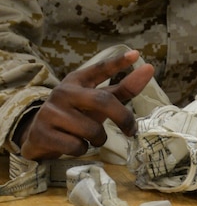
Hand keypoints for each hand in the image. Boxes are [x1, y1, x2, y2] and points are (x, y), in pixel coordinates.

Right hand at [15, 50, 154, 160]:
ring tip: (89, 137)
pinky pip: (76, 146)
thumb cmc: (75, 114)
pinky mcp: (43, 133)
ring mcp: (50, 112)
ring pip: (91, 130)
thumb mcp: (96, 101)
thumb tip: (149, 69)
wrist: (37, 135)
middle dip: (122, 117)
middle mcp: (63, 92)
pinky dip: (81, 150)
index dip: (117, 63)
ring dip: (98, 139)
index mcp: (77, 81)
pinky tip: (73, 144)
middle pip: (102, 101)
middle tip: (132, 130)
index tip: (136, 55)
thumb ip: (122, 89)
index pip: (99, 69)